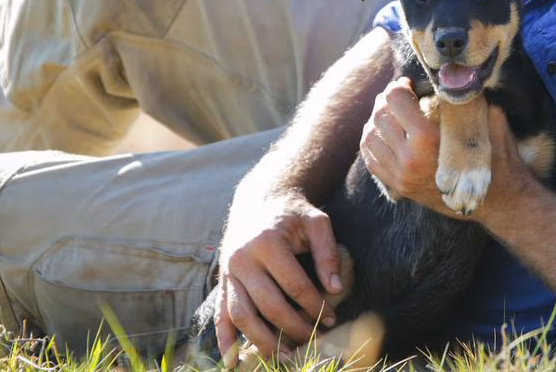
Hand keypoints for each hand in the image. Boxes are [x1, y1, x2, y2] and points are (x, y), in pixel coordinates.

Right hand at [212, 189, 342, 359]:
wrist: (260, 200)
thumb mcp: (316, 222)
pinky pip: (220, 314)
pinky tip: (233, 360)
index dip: (316, 306)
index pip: (295, 285)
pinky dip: (224, 339)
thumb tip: (335, 288)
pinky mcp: (223, 280)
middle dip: (294, 327)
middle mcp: (242, 258)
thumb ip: (327, 252)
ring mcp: (229, 271)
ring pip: (241, 315)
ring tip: (285, 356)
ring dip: (263, 341)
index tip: (332, 318)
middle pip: (269, 305)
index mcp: (267, 242)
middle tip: (314, 338)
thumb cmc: (293, 213)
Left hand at [361, 78, 538, 223]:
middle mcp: (409, 160)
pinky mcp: (399, 188)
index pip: (395, 100)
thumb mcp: (492, 124)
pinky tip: (384, 134)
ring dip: (376, 120)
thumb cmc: (497, 161)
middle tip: (398, 95)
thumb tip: (459, 78)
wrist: (498, 204)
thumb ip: (473, 99)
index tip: (408, 84)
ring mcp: (401, 177)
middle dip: (386, 100)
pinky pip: (371, 160)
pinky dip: (372, 143)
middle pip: (380, 116)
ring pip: (369, 137)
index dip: (399, 86)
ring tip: (390, 113)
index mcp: (427, 140)